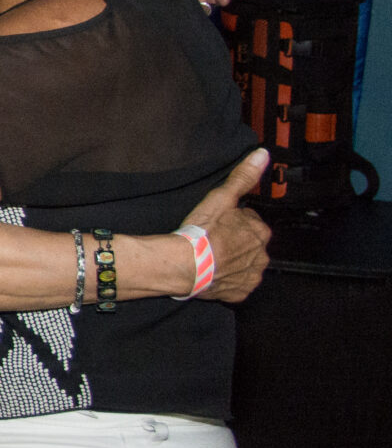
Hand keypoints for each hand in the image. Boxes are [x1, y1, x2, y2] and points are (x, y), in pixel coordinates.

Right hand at [181, 149, 273, 303]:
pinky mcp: (240, 292)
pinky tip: (213, 273)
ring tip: (212, 257)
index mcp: (260, 232)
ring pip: (245, 265)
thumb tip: (262, 155)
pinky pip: (237, 285)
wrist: (185, 264)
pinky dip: (228, 280)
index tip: (220, 223)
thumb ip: (243, 176)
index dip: (234, 221)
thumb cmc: (201, 233)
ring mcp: (251, 275)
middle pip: (250, 244)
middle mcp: (262, 255)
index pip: (251, 223)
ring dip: (233, 261)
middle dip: (236, 242)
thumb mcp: (222, 197)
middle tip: (213, 240)